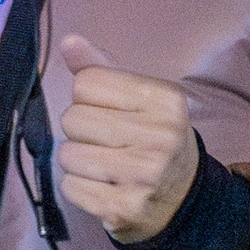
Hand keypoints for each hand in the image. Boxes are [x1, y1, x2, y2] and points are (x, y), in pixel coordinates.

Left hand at [54, 35, 201, 244]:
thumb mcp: (140, 99)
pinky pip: (70, 187)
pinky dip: (78, 186)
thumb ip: (102, 70)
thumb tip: (68, 41)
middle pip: (73, 118)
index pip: (86, 83)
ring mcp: (143, 176)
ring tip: (102, 163)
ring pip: (67, 154)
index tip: (108, 110)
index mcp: (164, 100)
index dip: (87, 96)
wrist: (183, 200)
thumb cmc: (154, 138)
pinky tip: (102, 185)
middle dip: (79, 129)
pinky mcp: (124, 208)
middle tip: (104, 140)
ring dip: (76, 160)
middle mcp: (160, 136)